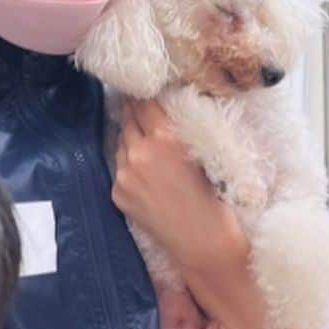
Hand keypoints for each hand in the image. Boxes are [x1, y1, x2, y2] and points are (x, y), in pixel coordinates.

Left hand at [112, 100, 239, 273]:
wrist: (202, 240)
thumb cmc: (211, 196)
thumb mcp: (199, 152)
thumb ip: (175, 130)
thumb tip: (159, 110)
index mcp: (164, 138)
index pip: (143, 102)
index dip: (142, 94)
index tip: (142, 88)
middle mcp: (138, 152)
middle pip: (127, 119)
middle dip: (133, 113)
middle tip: (138, 107)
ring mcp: (124, 174)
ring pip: (120, 143)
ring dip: (130, 139)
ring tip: (145, 144)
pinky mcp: (117, 193)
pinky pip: (119, 170)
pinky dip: (128, 166)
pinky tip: (144, 174)